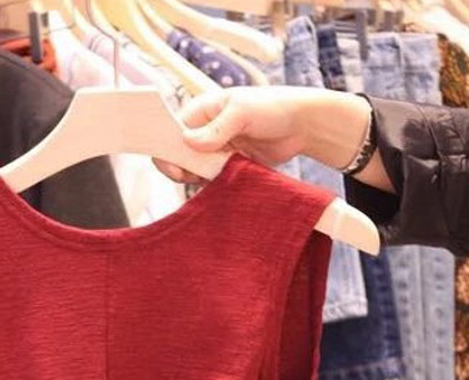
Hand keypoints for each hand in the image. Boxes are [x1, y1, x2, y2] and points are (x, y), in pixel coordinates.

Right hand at [155, 86, 379, 186]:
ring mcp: (213, 150)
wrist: (300, 126)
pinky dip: (213, 183)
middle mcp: (203, 131)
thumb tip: (189, 142)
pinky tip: (226, 179)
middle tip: (198, 175)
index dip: (168, 150)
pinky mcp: (225, 166)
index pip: (171, 132)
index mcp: (201, 111)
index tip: (177, 167)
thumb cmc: (273, 107)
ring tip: (220, 172)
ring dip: (200, 176)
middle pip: (178, 154)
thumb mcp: (243, 112)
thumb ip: (217, 128)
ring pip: (193, 170)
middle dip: (183, 167)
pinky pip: (210, 179)